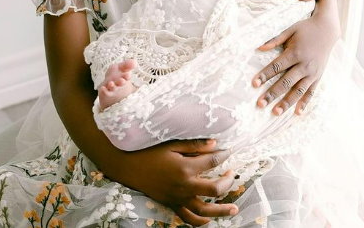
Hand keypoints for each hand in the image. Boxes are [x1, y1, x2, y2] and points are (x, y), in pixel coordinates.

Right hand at [117, 139, 237, 225]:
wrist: (129, 167)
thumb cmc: (150, 152)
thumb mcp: (172, 144)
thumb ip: (194, 145)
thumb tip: (215, 144)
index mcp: (185, 168)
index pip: (212, 162)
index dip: (223, 156)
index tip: (228, 151)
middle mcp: (184, 186)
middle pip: (214, 189)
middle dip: (227, 182)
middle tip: (232, 174)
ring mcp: (178, 198)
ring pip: (204, 210)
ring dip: (221, 210)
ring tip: (234, 208)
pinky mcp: (171, 205)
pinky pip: (188, 218)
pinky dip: (200, 221)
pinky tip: (209, 218)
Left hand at [252, 0, 339, 114]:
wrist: (327, 30)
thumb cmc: (305, 29)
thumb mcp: (289, 30)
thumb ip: (274, 40)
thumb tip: (259, 48)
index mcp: (295, 52)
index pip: (276, 66)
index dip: (264, 75)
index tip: (254, 84)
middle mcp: (304, 65)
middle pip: (286, 82)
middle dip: (272, 94)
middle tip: (260, 104)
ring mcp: (312, 73)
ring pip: (298, 91)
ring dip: (286, 102)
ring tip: (275, 112)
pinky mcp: (318, 77)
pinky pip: (311, 92)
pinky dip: (305, 103)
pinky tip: (297, 113)